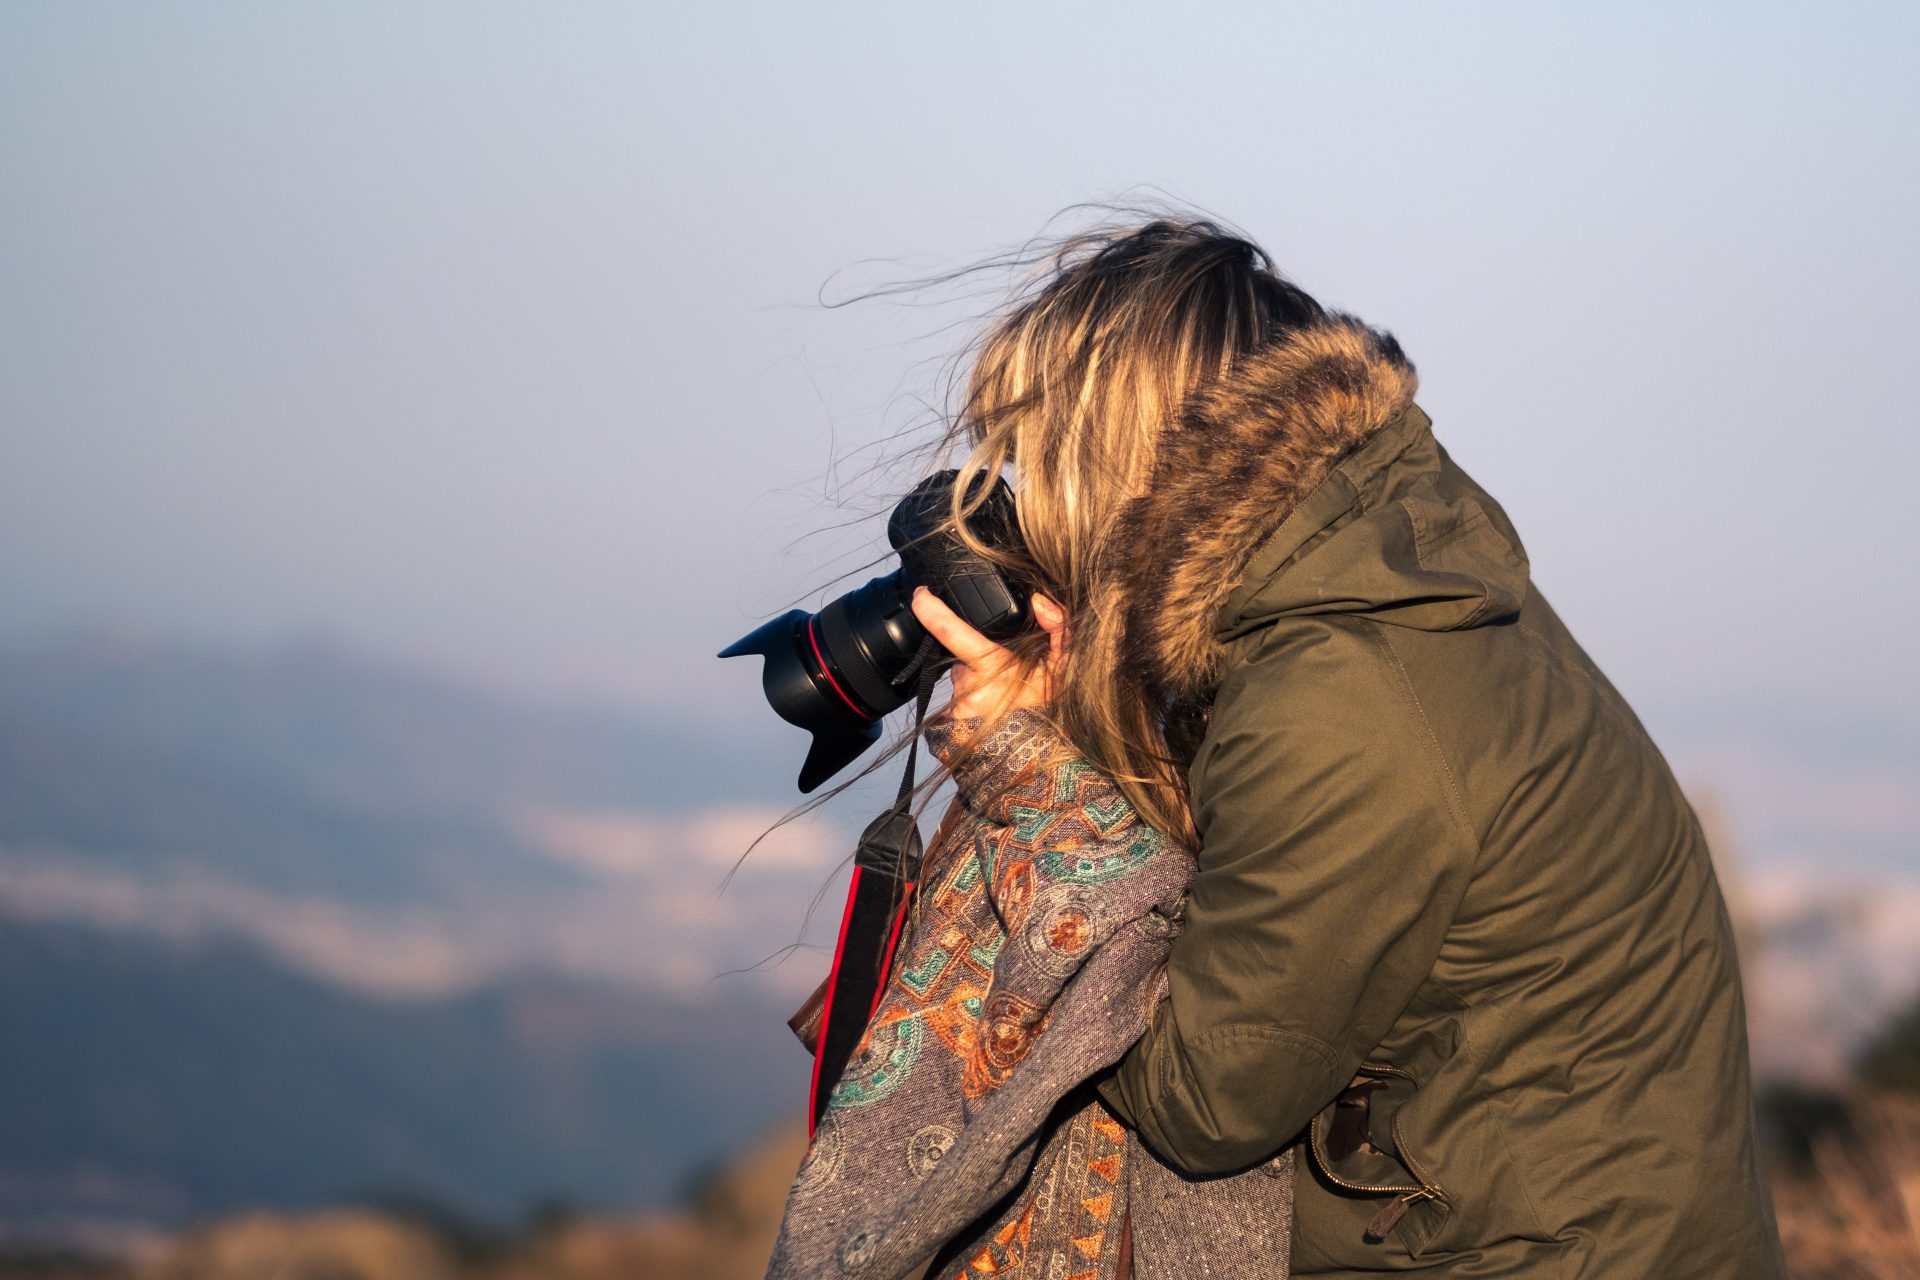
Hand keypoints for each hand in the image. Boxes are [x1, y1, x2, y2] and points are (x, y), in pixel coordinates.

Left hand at [910, 588, 1068, 724]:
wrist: (1042, 750)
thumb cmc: (1052, 706)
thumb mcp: (1065, 664)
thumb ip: (1059, 628)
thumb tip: (1040, 602)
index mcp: (991, 667)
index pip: (949, 632)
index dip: (929, 610)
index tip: (920, 594)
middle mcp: (969, 687)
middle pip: (958, 653)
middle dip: (975, 651)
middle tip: (1004, 661)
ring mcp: (959, 706)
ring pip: (958, 673)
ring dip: (974, 673)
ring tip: (1002, 684)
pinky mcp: (953, 721)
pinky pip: (954, 697)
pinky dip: (969, 694)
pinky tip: (990, 701)